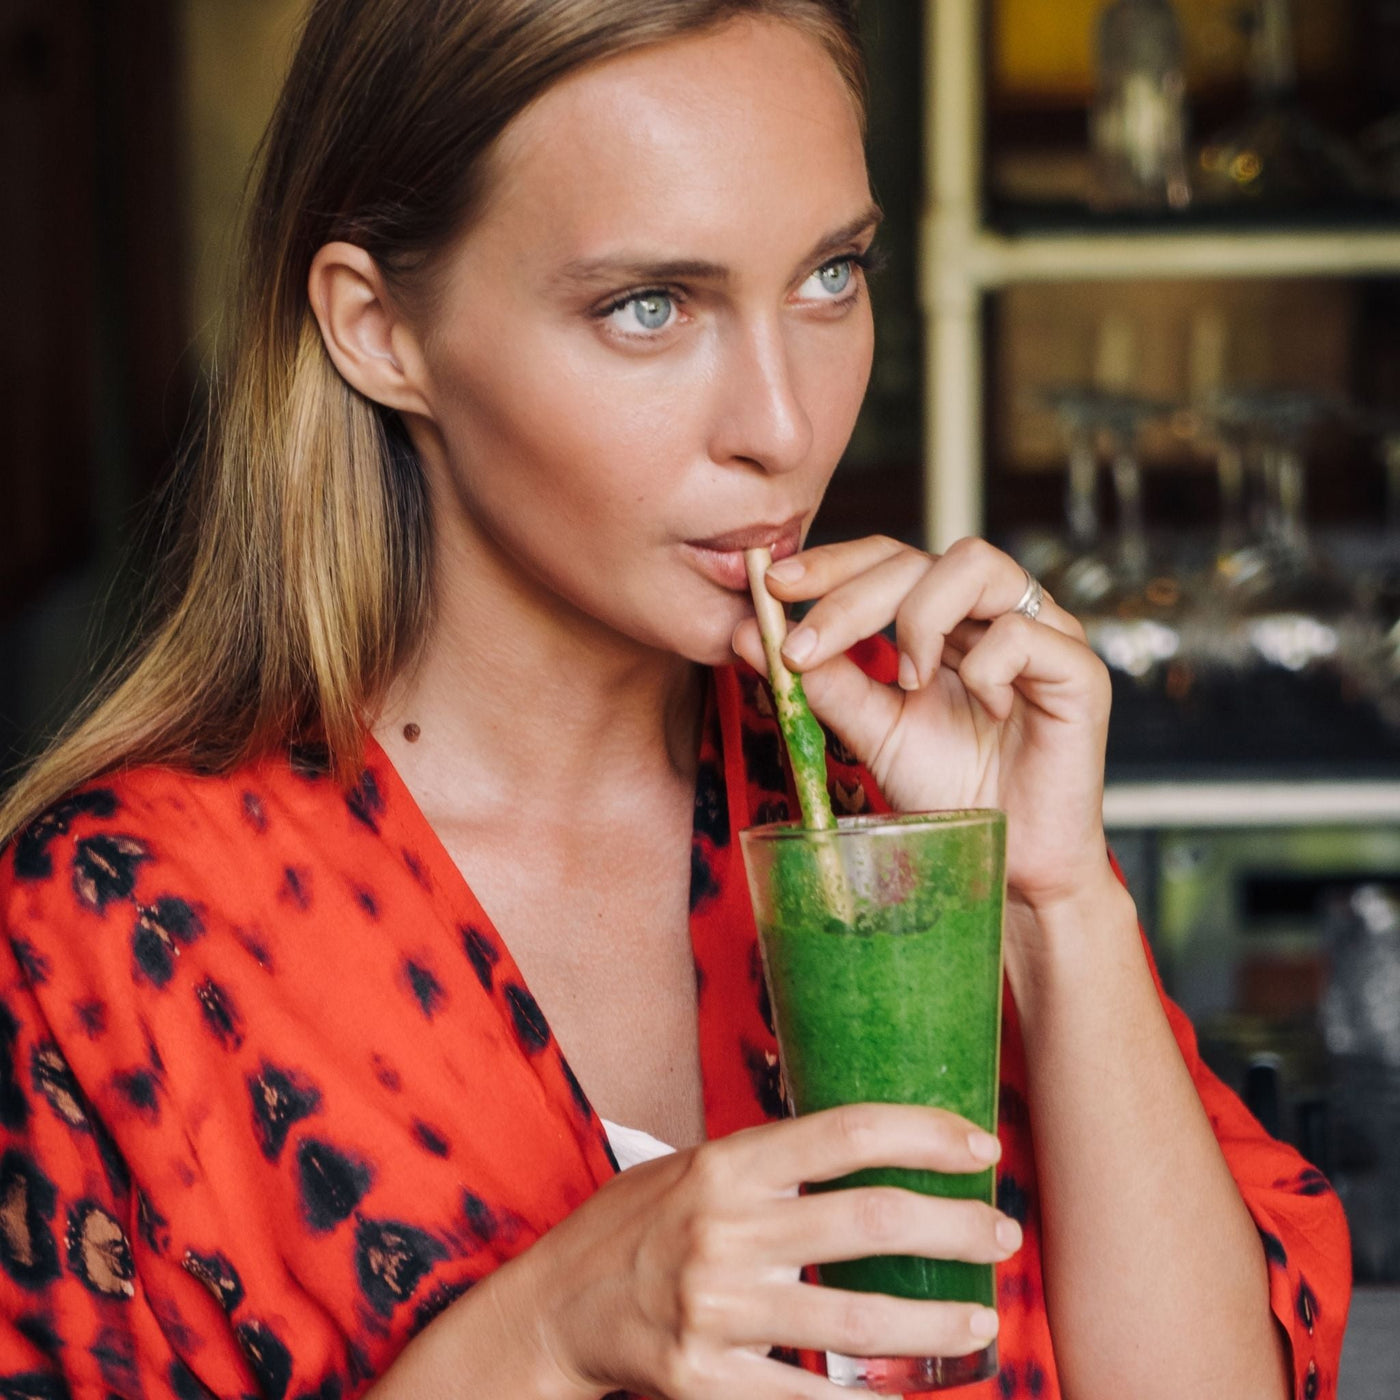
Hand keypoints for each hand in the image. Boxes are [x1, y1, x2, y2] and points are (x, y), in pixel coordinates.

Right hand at [523, 1106, 1018, 1398]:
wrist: (554, 1308)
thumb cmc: (635, 1226)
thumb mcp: (693, 1168)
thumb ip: (770, 1165)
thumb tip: (866, 1153)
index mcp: (726, 1165)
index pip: (845, 1133)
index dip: (924, 1134)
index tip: (980, 1146)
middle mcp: (724, 1231)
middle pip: (868, 1221)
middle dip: (953, 1225)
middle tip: (1001, 1231)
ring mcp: (715, 1310)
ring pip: (855, 1322)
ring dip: (934, 1323)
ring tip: (981, 1318)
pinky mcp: (706, 1380)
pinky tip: (911, 1395)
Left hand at [731, 536, 1115, 913]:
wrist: (1008, 863)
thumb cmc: (950, 792)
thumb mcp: (872, 730)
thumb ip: (823, 681)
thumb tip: (747, 634)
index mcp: (946, 619)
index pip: (887, 560)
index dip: (833, 563)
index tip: (775, 584)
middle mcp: (993, 613)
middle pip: (919, 557)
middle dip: (850, 597)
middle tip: (801, 647)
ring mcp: (1042, 634)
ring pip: (976, 564)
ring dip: (921, 616)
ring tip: (907, 679)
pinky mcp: (1080, 670)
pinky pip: (1023, 631)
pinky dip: (985, 665)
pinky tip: (979, 707)